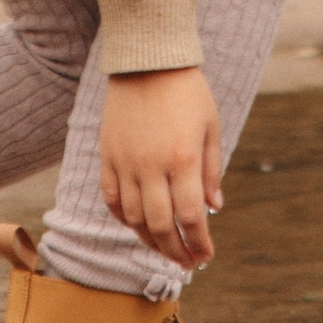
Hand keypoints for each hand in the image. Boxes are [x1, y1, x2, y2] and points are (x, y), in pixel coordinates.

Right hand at [99, 67, 222, 269]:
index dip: (199, 242)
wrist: (147, 59)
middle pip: (160, 225)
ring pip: (133, 218)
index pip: (191, 216)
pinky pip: (112, 198)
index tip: (206, 256)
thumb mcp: (210, 127)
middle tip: (186, 263)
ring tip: (164, 248)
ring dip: (149, 240)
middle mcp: (152, 165)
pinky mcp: (108, 155)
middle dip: (175, 251)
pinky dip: (123, 218)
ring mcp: (126, 161)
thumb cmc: (187, 91)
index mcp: (183, 158)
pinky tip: (136, 226)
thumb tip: (215, 208)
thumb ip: (211, 170)